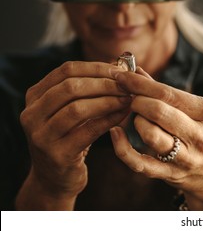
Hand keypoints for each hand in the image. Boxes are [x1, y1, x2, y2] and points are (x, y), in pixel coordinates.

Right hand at [17, 61, 130, 208]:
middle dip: (104, 84)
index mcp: (35, 96)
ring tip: (129, 99)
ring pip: (78, 108)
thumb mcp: (73, 109)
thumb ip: (90, 87)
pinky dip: (109, 120)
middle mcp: (31, 114)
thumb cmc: (71, 136)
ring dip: (108, 101)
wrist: (55, 179)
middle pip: (71, 87)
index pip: (66, 70)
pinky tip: (124, 115)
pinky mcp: (57, 154)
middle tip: (129, 85)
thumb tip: (121, 65)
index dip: (97, 68)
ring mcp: (41, 135)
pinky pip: (88, 131)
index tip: (122, 71)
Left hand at [110, 68, 202, 209]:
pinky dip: (122, 147)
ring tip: (137, 118)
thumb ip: (167, 92)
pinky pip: (139, 162)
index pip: (169, 94)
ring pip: (150, 134)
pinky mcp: (171, 174)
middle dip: (137, 101)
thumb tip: (136, 71)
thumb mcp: (198, 111)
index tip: (122, 76)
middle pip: (158, 111)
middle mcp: (200, 135)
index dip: (141, 84)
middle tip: (129, 98)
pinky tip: (115, 133)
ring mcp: (186, 157)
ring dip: (135, 122)